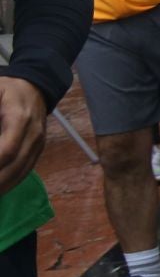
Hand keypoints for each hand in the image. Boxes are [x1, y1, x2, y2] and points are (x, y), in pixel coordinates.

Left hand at [0, 76, 49, 195]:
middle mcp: (33, 135)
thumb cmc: (8, 88)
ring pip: (21, 171)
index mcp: (20, 119)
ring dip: (3, 186)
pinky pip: (26, 170)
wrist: (36, 86)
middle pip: (15, 166)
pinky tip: (1, 190)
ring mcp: (38, 143)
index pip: (7, 149)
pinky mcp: (38, 149)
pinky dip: (12, 182)